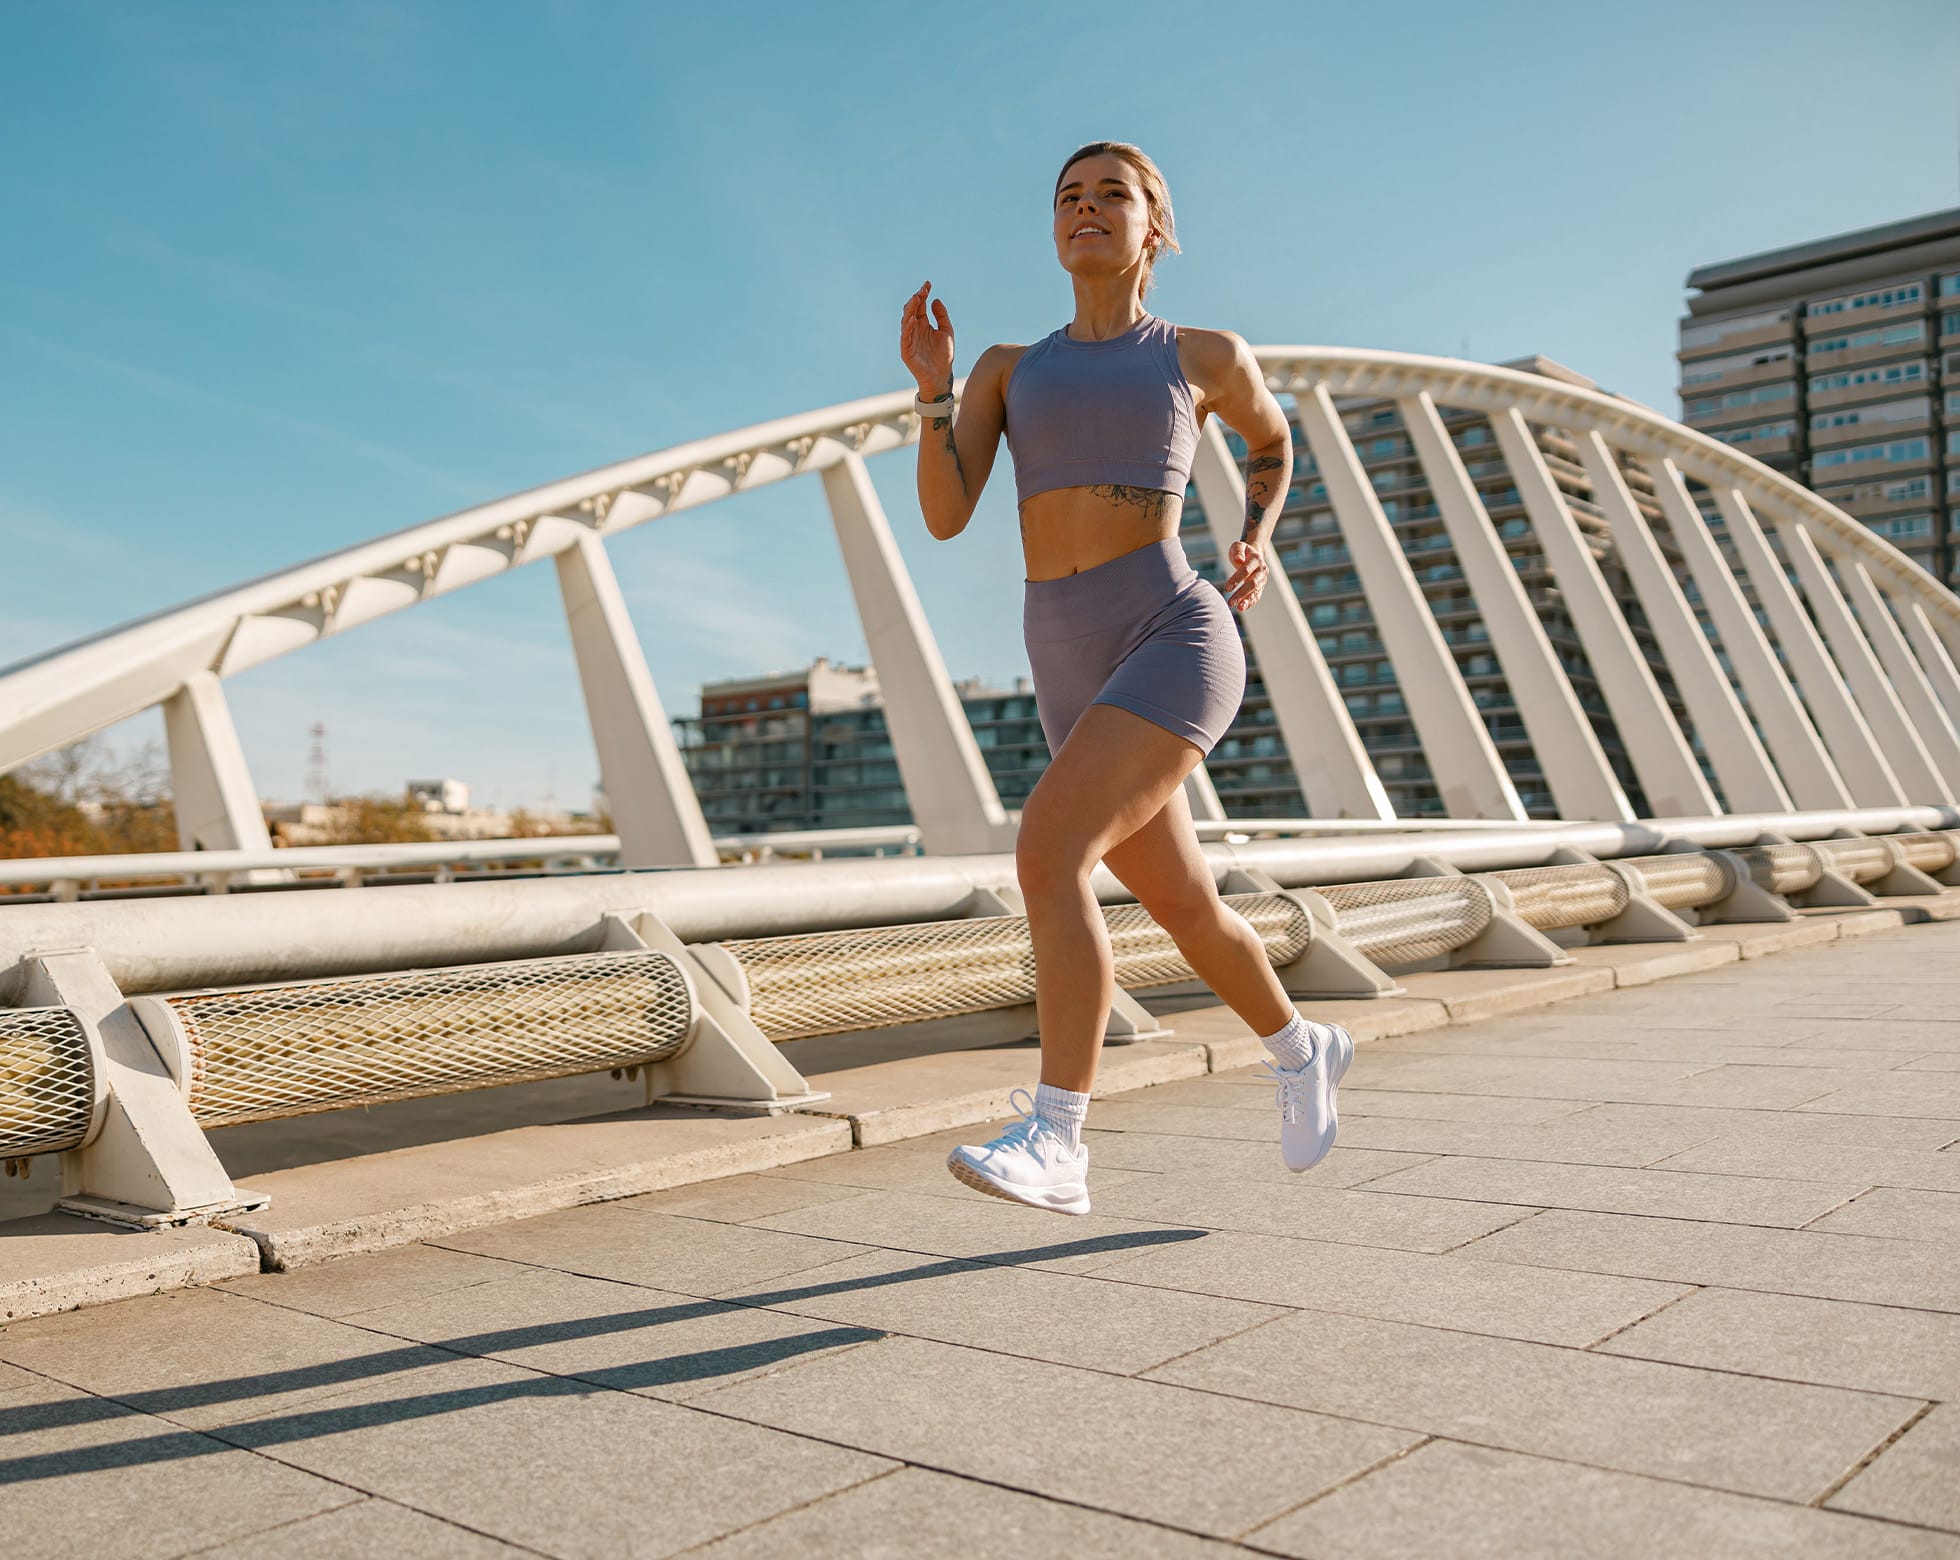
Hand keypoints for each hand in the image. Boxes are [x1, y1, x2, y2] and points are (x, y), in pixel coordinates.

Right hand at [900, 280, 954, 395]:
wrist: (941, 376)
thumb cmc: (943, 355)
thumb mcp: (947, 331)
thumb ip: (942, 316)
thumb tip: (935, 299)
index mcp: (923, 324)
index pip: (920, 305)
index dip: (923, 294)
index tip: (928, 284)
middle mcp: (914, 329)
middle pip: (912, 310)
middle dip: (916, 299)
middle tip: (922, 290)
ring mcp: (909, 339)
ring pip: (906, 321)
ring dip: (910, 310)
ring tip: (916, 299)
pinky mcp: (906, 350)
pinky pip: (905, 337)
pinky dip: (907, 328)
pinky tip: (913, 319)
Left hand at [1219, 539, 1268, 611]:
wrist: (1252, 555)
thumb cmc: (1242, 551)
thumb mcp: (1238, 546)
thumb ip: (1238, 551)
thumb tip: (1238, 560)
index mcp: (1256, 559)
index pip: (1246, 570)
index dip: (1236, 579)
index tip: (1227, 588)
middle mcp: (1262, 570)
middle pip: (1252, 583)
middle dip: (1241, 593)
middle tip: (1230, 602)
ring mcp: (1262, 579)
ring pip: (1256, 591)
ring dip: (1247, 601)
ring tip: (1239, 609)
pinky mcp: (1260, 587)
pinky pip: (1256, 596)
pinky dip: (1250, 603)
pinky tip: (1242, 608)